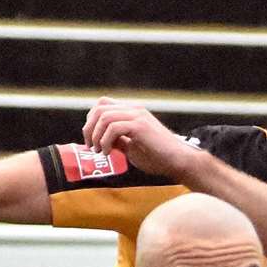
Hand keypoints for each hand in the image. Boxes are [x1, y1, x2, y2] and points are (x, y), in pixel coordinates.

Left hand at [82, 97, 197, 179]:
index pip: (103, 105)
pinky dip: (105, 141)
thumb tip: (100, 141)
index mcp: (132, 112)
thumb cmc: (158, 158)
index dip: (91, 121)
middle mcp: (134, 110)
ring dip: (96, 136)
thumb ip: (117, 141)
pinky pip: (113, 128)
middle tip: (91, 147)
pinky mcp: (140, 126)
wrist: (177, 162)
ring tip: (100, 152)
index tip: (91, 140)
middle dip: (89, 128)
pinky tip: (108, 153)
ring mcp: (137, 116)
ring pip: (104, 116)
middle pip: (100, 107)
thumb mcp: (132, 148)